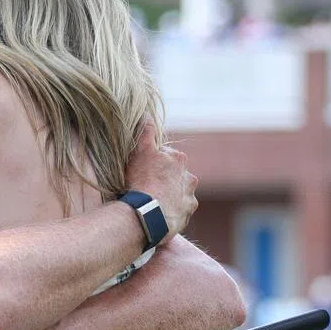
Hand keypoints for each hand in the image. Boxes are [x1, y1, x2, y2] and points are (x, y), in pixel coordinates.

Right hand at [124, 122, 197, 240]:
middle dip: (165, 180)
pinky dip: (172, 211)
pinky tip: (159, 214)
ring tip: (153, 203)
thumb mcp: (140, 152)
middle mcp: (189, 177)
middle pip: (176, 176)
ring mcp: (189, 196)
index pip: (166, 157)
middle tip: (147, 187)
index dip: (154, 163)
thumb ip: (146, 133)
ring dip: (170, 196)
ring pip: (180, 193)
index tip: (143, 171)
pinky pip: (180, 210)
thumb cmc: (142, 181)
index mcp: (178, 159)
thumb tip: (147, 115)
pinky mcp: (187, 213)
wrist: (148, 214)